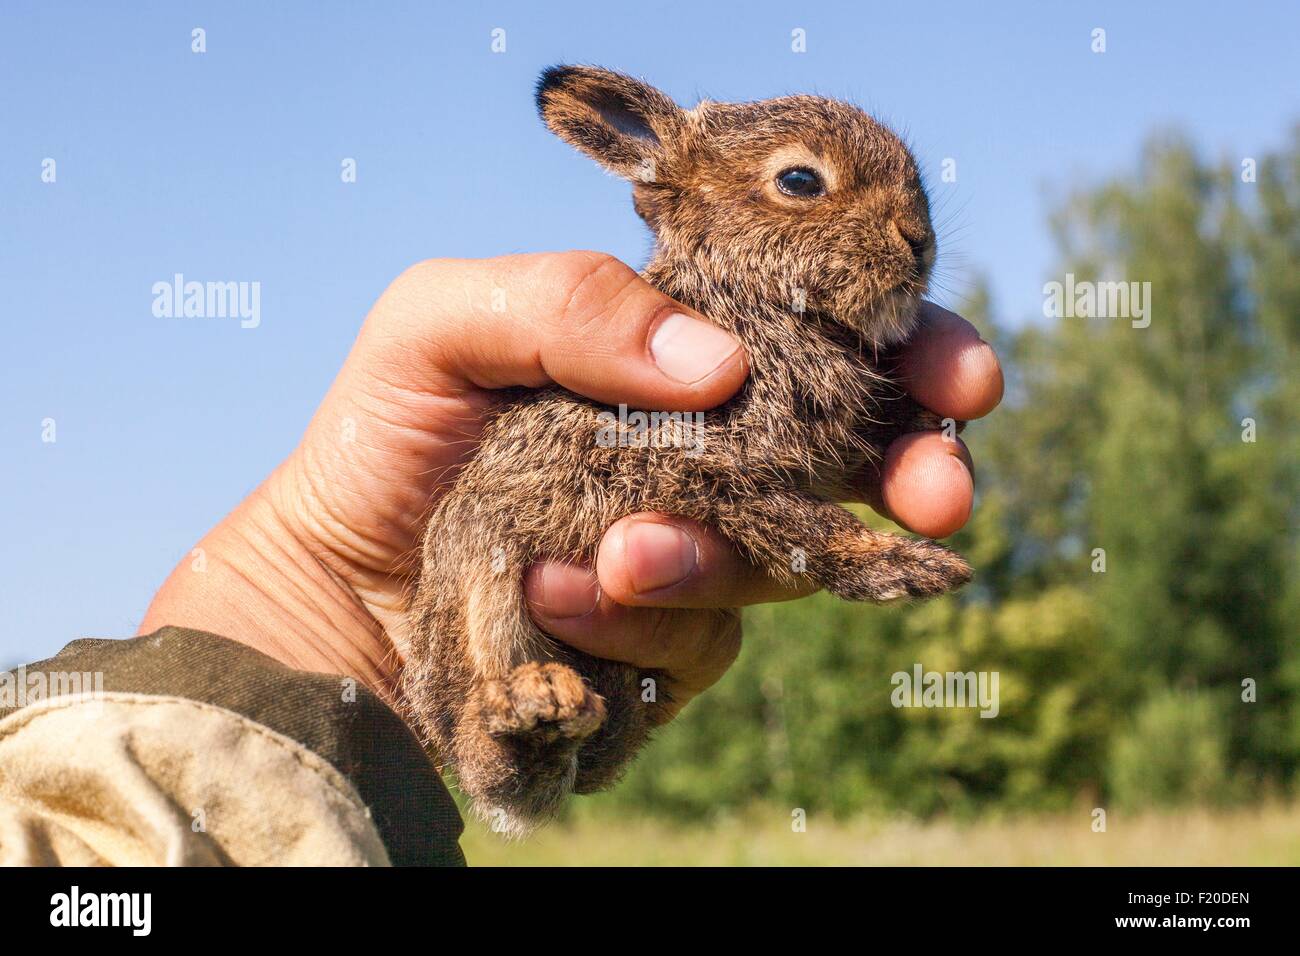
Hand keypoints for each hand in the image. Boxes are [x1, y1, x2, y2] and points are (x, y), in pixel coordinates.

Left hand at [139, 252, 1001, 717]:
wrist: (326, 591)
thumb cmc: (382, 439)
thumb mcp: (442, 327)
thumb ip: (567, 302)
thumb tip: (721, 360)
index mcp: (673, 367)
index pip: (821, 347)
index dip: (910, 357)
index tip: (961, 382)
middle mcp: (702, 461)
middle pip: (852, 466)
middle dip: (910, 476)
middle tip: (931, 493)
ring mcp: (690, 559)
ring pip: (775, 565)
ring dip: (709, 559)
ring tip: (602, 557)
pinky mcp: (661, 648)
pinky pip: (701, 644)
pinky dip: (640, 622)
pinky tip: (560, 600)